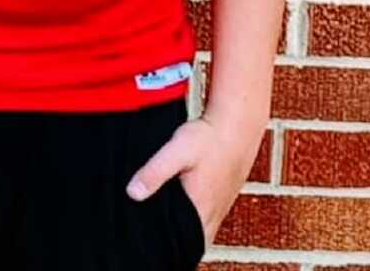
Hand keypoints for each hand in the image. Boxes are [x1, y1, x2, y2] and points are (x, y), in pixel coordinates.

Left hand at [125, 110, 264, 248]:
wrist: (237, 123)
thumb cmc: (208, 137)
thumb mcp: (177, 150)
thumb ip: (155, 171)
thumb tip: (132, 193)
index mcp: (201, 210)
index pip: (184, 244)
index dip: (166, 247)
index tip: (147, 242)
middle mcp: (213, 214)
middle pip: (191, 241)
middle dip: (172, 239)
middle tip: (149, 233)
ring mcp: (220, 207)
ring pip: (199, 230)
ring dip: (183, 230)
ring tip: (161, 223)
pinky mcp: (221, 197)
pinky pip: (205, 218)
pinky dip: (192, 219)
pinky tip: (181, 208)